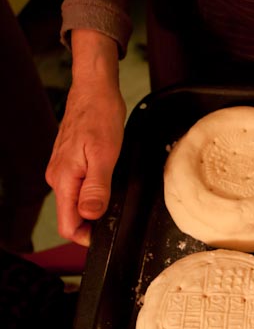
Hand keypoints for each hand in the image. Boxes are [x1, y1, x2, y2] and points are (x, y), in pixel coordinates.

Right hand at [45, 30, 124, 245]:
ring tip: (117, 196)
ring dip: (96, 206)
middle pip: (72, 216)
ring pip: (77, 202)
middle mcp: (59, 179)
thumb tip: (91, 216)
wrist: (94, 92)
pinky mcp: (71, 164)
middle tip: (119, 214)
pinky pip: (80, 188)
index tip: (108, 235)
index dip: (87, 237)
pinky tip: (109, 183)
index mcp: (64, 180)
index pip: (68, 225)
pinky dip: (95, 192)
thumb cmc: (100, 118)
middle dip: (94, 223)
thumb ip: (96, 188)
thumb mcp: (104, 155)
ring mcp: (63, 171)